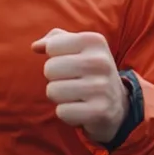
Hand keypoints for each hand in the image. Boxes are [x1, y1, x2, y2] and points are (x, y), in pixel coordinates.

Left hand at [31, 29, 127, 144]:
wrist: (118, 104)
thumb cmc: (89, 71)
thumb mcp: (78, 49)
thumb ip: (55, 40)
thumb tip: (36, 47)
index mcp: (94, 41)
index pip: (52, 46)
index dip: (55, 58)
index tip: (71, 63)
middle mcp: (100, 61)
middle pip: (49, 69)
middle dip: (55, 79)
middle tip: (72, 82)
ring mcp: (102, 87)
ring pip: (53, 91)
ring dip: (60, 97)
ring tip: (76, 96)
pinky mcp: (100, 111)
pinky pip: (62, 112)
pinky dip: (67, 114)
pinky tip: (81, 109)